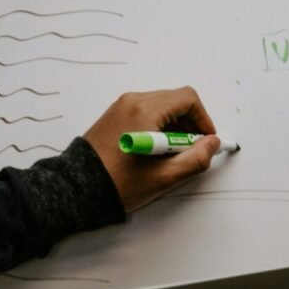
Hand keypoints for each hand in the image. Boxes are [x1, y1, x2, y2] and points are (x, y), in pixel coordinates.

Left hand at [83, 87, 220, 211]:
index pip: (187, 99)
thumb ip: (196, 159)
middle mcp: (132, 102)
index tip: (206, 140)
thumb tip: (212, 144)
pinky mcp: (115, 115)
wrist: (76, 189)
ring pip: (162, 106)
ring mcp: (121, 107)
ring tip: (171, 154)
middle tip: (190, 149)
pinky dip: (159, 125)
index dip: (203, 119)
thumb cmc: (118, 183)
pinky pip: (146, 111)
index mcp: (145, 111)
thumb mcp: (164, 176)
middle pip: (175, 100)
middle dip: (190, 123)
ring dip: (175, 125)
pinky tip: (155, 150)